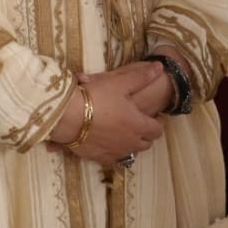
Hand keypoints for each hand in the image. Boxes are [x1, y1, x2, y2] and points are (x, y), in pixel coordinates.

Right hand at [50, 63, 164, 167]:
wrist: (67, 116)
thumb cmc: (96, 97)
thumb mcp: (120, 83)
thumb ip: (141, 77)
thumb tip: (159, 68)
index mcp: (138, 125)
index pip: (157, 130)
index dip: (158, 123)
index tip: (155, 116)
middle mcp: (130, 143)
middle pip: (146, 144)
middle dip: (146, 135)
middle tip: (141, 124)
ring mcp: (114, 153)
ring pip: (131, 153)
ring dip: (132, 144)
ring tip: (125, 133)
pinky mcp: (99, 158)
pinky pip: (113, 159)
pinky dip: (115, 152)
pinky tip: (108, 144)